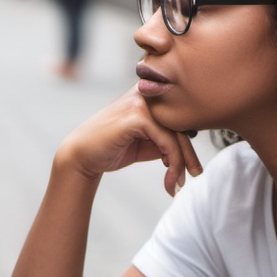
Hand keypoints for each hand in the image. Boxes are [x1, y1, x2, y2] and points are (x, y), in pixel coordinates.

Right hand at [57, 88, 202, 195]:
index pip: (180, 117)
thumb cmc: (114, 149)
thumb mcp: (147, 142)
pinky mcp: (137, 115)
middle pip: (182, 124)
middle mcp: (148, 92)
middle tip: (194, 176)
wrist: (82, 156)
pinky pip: (166, 140)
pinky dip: (172, 162)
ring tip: (177, 184)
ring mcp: (142, 101)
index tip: (193, 169)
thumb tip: (192, 149)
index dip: (189, 144)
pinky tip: (168, 178)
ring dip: (180, 164)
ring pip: (176, 134)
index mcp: (151, 94)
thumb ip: (167, 138)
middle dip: (189, 155)